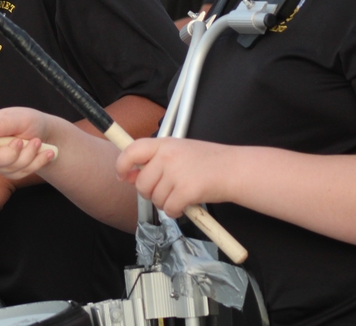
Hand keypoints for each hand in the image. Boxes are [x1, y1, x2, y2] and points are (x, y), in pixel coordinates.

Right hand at [0, 107, 57, 179]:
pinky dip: (37, 162)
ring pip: (10, 168)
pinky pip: (23, 173)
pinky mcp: (12, 172)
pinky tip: (45, 153)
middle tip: (25, 141)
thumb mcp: (20, 117)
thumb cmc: (29, 121)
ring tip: (38, 141)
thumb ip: (4, 123)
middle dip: (12, 153)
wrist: (45, 134)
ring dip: (29, 155)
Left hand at [116, 137, 233, 217]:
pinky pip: (169, 209)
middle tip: (165, 191)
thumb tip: (129, 175)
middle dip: (150, 193)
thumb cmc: (207, 161)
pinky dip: (175, 212)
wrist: (233, 169)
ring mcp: (176, 173)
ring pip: (155, 199)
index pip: (132, 150)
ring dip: (165, 203)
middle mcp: (167, 156)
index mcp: (164, 143)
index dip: (122, 165)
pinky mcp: (186, 191)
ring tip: (180, 195)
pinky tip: (185, 205)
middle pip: (142, 183)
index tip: (122, 175)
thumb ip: (155, 160)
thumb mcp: (178, 150)